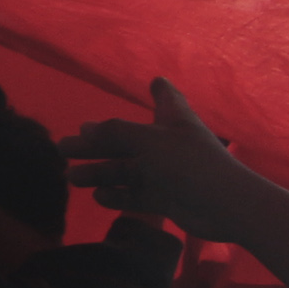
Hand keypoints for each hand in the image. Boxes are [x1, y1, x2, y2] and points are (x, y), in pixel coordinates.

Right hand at [69, 79, 265, 239]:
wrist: (224, 206)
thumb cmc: (188, 162)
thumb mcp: (147, 139)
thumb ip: (115, 132)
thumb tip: (85, 128)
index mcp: (172, 122)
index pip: (167, 99)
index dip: (160, 90)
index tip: (156, 81)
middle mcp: (168, 146)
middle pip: (127, 141)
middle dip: (96, 144)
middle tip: (63, 148)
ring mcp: (167, 174)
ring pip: (126, 171)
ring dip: (100, 173)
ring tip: (72, 178)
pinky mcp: (167, 200)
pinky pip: (136, 196)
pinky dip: (118, 197)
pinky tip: (99, 197)